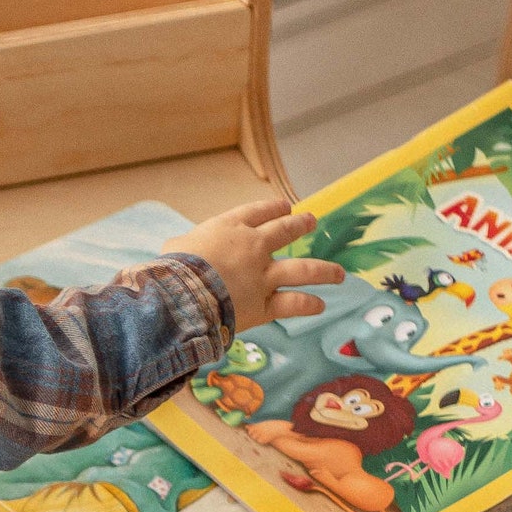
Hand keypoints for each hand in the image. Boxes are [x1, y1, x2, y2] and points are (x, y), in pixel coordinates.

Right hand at [164, 199, 342, 331]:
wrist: (183, 294)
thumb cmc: (173, 268)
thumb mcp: (174, 247)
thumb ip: (185, 246)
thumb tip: (178, 250)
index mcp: (230, 228)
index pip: (258, 212)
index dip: (274, 209)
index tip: (286, 206)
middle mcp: (253, 247)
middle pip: (284, 232)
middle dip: (300, 226)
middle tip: (312, 222)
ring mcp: (263, 275)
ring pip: (302, 269)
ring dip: (323, 271)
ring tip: (338, 274)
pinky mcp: (265, 304)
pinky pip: (292, 303)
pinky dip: (308, 305)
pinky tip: (320, 305)